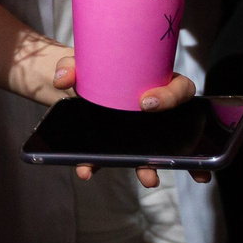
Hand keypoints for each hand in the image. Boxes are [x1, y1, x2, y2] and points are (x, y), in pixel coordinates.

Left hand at [72, 73, 209, 188]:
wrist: (74, 84)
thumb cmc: (91, 68)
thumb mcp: (82, 61)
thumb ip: (71, 64)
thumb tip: (62, 78)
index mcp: (157, 81)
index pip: (180, 87)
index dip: (169, 97)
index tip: (145, 104)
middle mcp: (156, 107)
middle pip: (177, 128)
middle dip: (176, 148)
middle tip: (164, 158)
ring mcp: (141, 130)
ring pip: (155, 150)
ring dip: (151, 167)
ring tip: (149, 180)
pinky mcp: (120, 143)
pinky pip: (118, 157)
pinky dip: (102, 165)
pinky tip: (88, 171)